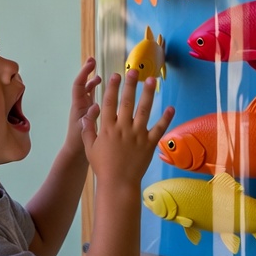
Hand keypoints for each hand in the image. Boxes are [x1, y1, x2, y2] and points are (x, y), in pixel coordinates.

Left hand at [62, 57, 100, 154]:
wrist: (76, 154)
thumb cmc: (79, 143)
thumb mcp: (85, 131)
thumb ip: (89, 118)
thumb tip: (96, 105)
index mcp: (78, 106)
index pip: (79, 85)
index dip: (84, 73)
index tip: (91, 63)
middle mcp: (80, 104)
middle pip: (83, 84)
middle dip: (87, 72)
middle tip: (93, 60)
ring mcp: (85, 109)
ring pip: (88, 91)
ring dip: (93, 81)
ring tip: (100, 75)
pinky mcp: (90, 114)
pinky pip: (94, 98)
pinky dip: (99, 93)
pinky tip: (108, 92)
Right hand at [80, 70, 174, 186]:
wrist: (118, 184)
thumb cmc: (103, 167)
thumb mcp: (90, 148)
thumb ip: (88, 129)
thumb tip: (85, 114)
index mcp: (108, 128)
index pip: (109, 102)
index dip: (112, 87)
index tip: (115, 75)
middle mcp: (123, 128)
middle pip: (127, 102)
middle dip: (130, 85)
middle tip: (134, 71)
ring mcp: (137, 135)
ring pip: (144, 110)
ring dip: (148, 94)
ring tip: (152, 80)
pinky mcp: (149, 144)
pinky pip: (159, 129)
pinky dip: (166, 118)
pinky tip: (170, 107)